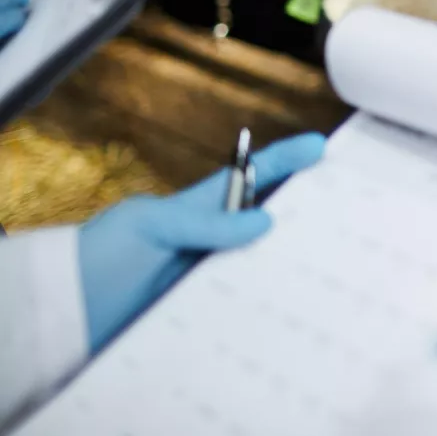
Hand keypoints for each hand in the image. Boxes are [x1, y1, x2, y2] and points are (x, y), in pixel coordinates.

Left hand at [77, 132, 325, 352]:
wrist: (64, 316)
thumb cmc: (99, 259)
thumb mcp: (149, 226)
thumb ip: (204, 223)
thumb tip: (265, 221)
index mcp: (198, 209)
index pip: (250, 178)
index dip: (286, 160)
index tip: (321, 145)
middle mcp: (210, 240)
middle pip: (268, 221)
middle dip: (305, 211)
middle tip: (347, 208)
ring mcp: (209, 274)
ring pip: (263, 263)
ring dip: (292, 263)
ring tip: (333, 264)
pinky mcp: (206, 310)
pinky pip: (246, 303)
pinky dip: (270, 304)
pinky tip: (294, 308)